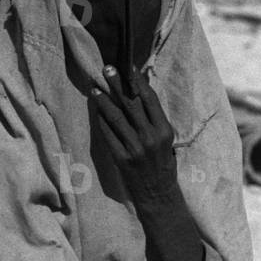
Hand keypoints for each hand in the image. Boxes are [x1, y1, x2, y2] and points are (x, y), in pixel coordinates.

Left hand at [92, 65, 178, 208]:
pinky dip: (101, 121)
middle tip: (106, 68)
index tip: (128, 66)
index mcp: (164, 130)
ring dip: (104, 100)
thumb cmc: (163, 165)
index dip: (137, 80)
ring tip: (95, 87)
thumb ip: (154, 121)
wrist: (158, 194)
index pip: (149, 98)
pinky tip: (95, 110)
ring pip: (116, 117)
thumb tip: (139, 95)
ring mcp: (135, 148)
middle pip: (130, 103)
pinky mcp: (121, 158)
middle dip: (117, 84)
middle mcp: (150, 137)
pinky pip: (108, 135)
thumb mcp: (166, 140)